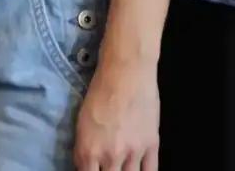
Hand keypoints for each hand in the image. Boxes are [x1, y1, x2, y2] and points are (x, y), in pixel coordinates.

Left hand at [74, 54, 158, 170]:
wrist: (126, 72)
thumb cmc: (99, 92)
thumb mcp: (82, 123)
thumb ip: (85, 150)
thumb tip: (88, 166)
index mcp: (89, 151)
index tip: (94, 170)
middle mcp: (110, 157)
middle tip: (110, 167)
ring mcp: (133, 153)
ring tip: (123, 167)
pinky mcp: (152, 145)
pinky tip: (140, 170)